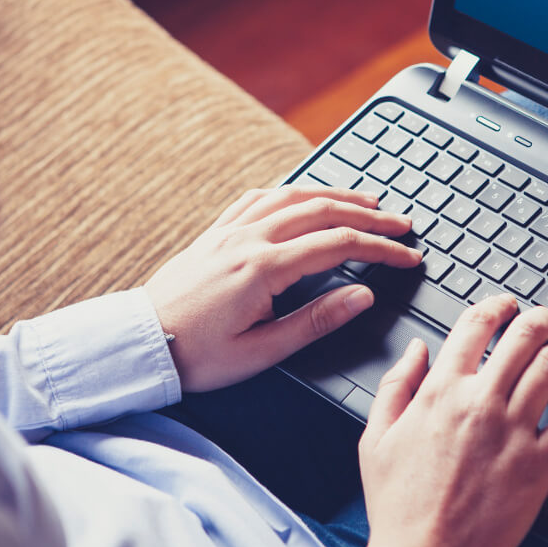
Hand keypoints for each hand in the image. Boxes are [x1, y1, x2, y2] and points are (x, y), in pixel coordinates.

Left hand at [143, 185, 421, 391]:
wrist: (140, 345)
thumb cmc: (197, 356)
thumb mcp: (262, 351)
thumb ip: (316, 320)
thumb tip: (362, 295)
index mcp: (263, 268)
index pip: (338, 245)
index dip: (381, 248)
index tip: (407, 256)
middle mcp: (248, 239)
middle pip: (322, 211)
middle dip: (369, 214)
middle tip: (401, 223)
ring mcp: (229, 231)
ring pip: (292, 196)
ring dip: (335, 194)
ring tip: (366, 200)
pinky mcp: (214, 233)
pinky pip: (258, 197)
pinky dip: (291, 190)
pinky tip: (303, 195)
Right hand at [359, 295, 547, 546]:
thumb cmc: (399, 505)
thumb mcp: (376, 437)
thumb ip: (396, 385)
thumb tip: (415, 350)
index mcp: (440, 392)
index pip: (474, 328)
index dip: (495, 307)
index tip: (505, 304)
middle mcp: (480, 403)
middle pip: (521, 339)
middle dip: (540, 319)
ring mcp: (513, 431)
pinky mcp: (540, 463)